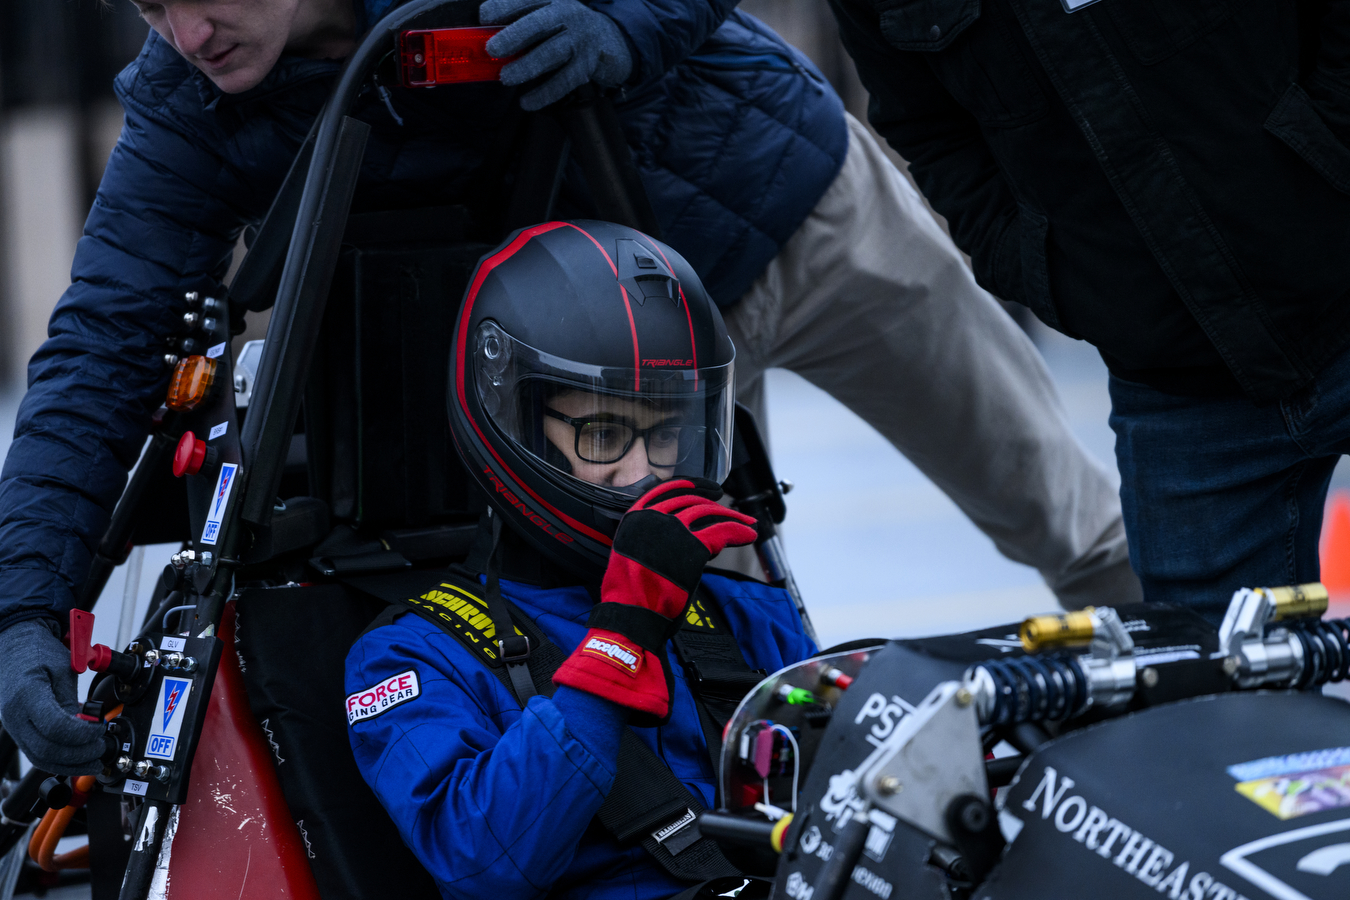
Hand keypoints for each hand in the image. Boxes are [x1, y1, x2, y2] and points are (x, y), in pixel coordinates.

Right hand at [0, 619, 107, 773]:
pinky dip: (59, 759)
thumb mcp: (63, 669)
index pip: (55, 728)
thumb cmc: (39, 652)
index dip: (82, 734)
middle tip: (101, 749)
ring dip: (70, 764)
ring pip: (40, 757)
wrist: (15, 645)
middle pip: (46, 750)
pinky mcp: (19, 730)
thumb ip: (71, 700)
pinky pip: (37, 752)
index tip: (100, 729)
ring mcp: (13, 725)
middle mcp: (14, 715)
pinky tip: (78, 757)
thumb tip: (86, 726)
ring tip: (94, 760)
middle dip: (79, 755)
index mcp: (26, 694)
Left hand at [480, 0, 632, 110]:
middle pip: (539, 23)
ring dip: (527, 66)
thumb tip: (485, 41)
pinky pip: (564, 80)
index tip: (484, 16)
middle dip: (514, 36)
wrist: (610, 41)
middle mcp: (568, 14)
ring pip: (552, 52)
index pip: (526, 0)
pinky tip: (527, 102)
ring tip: (506, 78)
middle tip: (493, 49)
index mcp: (553, 0)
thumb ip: (521, 24)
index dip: (504, 6)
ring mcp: (580, 39)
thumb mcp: (547, 16)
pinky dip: (545, 93)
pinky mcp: (588, 64)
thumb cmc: (566, 30)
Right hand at [553, 479, 758, 721]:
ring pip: (711, 514)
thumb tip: (674, 537)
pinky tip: (748, 534)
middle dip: (716, 502)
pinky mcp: (694, 547)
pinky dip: (739, 531)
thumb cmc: (630, 593)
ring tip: (746, 522)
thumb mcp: (630, 554)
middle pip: (693, 501)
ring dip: (732, 517)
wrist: (632, 613)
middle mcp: (655, 517)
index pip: (668, 489)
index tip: (707, 488)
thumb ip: (649, 539)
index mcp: (636, 517)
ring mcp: (675, 530)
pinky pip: (723, 532)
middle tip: (730, 507)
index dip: (692, 486)